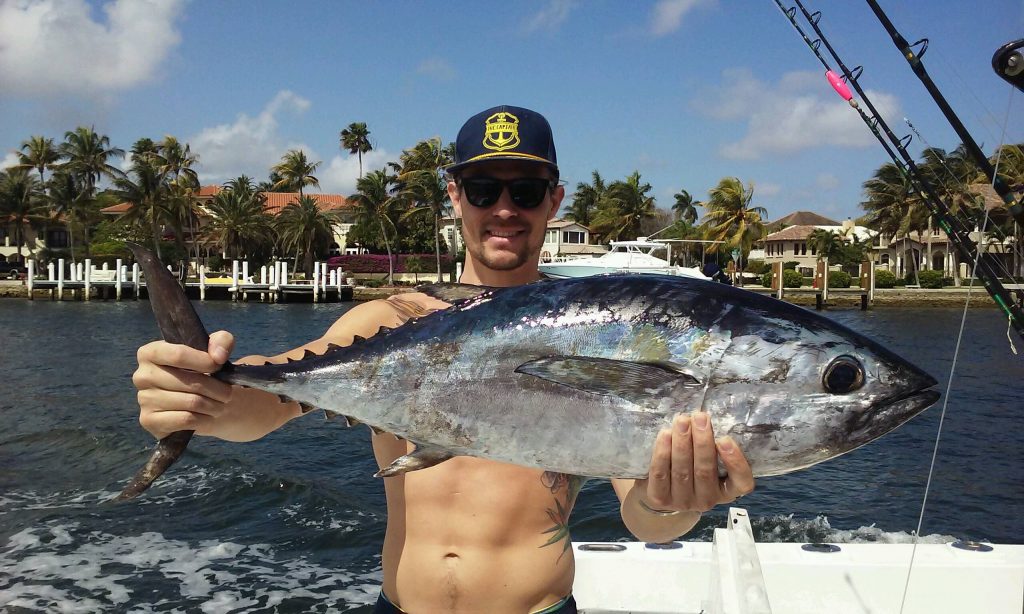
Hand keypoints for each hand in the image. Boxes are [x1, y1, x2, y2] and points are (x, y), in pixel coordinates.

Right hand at [133, 331, 289, 441]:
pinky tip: (207, 415)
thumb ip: (221, 341)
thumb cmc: (202, 370)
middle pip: (188, 382)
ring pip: (190, 402)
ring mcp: (143, 400)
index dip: (204, 361)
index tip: (219, 366)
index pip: (178, 355)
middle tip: (227, 392)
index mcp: (150, 352)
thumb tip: (218, 356)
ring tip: (220, 403)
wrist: (197, 400)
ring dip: (213, 404)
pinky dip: (204, 418)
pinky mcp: (149, 421)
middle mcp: (142, 376)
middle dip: (216, 388)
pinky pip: (185, 420)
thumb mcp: (214, 348)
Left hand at [635, 411, 754, 513]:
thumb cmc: (693, 466)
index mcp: (727, 490)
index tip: (725, 439)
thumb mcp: (711, 460)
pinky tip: (665, 434)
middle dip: (702, 442)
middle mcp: (707, 500)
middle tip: (699, 417)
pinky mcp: (661, 499)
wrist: (663, 489)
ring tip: (681, 421)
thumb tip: (707, 419)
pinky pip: (661, 474)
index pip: (742, 483)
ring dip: (682, 443)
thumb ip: (714, 446)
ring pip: (682, 472)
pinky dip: (663, 453)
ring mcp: (683, 502)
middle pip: (705, 471)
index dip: (735, 462)